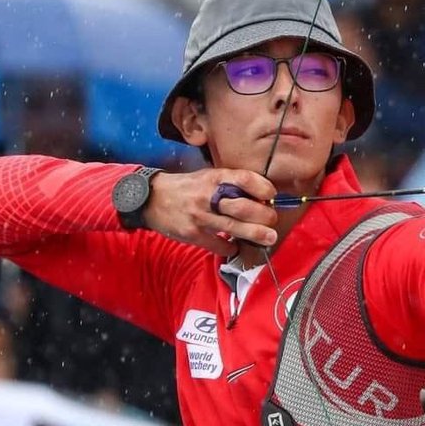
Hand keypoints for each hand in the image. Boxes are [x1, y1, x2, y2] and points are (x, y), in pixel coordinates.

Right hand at [142, 169, 278, 256]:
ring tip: (270, 238)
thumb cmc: (186, 187)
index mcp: (214, 178)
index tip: (271, 195)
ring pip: (234, 227)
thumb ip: (230, 185)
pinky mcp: (193, 234)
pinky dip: (230, 248)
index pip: (245, 179)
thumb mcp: (207, 177)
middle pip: (244, 207)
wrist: (152, 198)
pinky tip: (234, 247)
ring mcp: (200, 216)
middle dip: (264, 216)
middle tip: (272, 220)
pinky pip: (218, 245)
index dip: (263, 187)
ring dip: (256, 234)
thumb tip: (259, 198)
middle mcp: (208, 196)